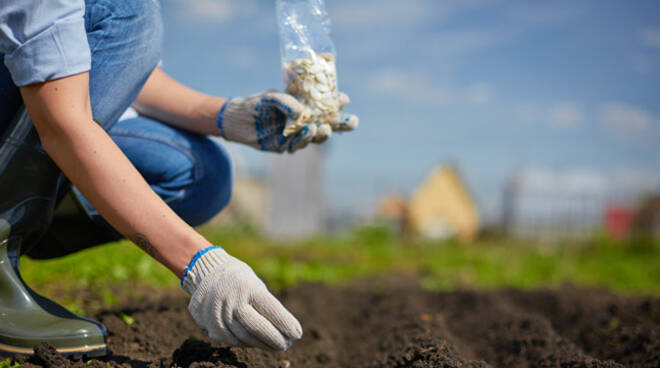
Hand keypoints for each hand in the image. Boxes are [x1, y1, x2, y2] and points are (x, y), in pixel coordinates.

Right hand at [182, 246, 301, 350]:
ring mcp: (220, 314)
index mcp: (247, 286)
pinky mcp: (213, 326)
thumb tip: (284, 328)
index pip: (270, 308)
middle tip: (288, 345)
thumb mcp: (255, 284)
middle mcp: (232, 300)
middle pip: (257, 326)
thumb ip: (266, 305)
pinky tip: (258, 343)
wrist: (206, 275)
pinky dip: (248, 343)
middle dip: (274, 338)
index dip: (285, 322)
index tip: (297, 334)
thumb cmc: (240, 281)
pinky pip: (234, 340)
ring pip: (246, 337)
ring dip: (263, 344)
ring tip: (277, 346)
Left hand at [217, 90, 357, 152]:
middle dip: (343, 124)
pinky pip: (298, 145)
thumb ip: (287, 103)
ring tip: (322, 128)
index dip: (338, 102)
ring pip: (315, 137)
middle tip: (351, 122)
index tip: (343, 99)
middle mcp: (304, 122)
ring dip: (321, 133)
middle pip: (329, 124)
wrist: (237, 120)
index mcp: (305, 106)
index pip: (326, 105)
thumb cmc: (256, 104)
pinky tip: (306, 132)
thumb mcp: (272, 97)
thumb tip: (303, 115)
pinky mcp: (286, 146)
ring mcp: (296, 135)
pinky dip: (303, 139)